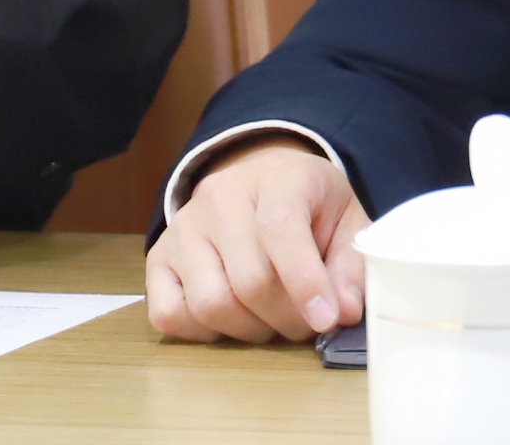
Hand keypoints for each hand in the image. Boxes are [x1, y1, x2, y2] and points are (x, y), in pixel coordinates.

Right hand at [147, 141, 367, 343]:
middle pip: (249, 280)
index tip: (326, 319)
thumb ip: (351, 266)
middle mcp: (220, 197)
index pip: (280, 228)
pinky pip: (169, 314)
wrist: (259, 179)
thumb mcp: (345, 220)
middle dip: (287, 318)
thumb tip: (345, 311)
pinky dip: (203, 332)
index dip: (304, 282)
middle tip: (307, 323)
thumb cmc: (307, 203)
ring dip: (249, 330)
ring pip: (210, 304)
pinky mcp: (158, 257)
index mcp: (277, 177)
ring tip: (271, 319)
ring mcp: (183, 227)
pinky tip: (232, 318)